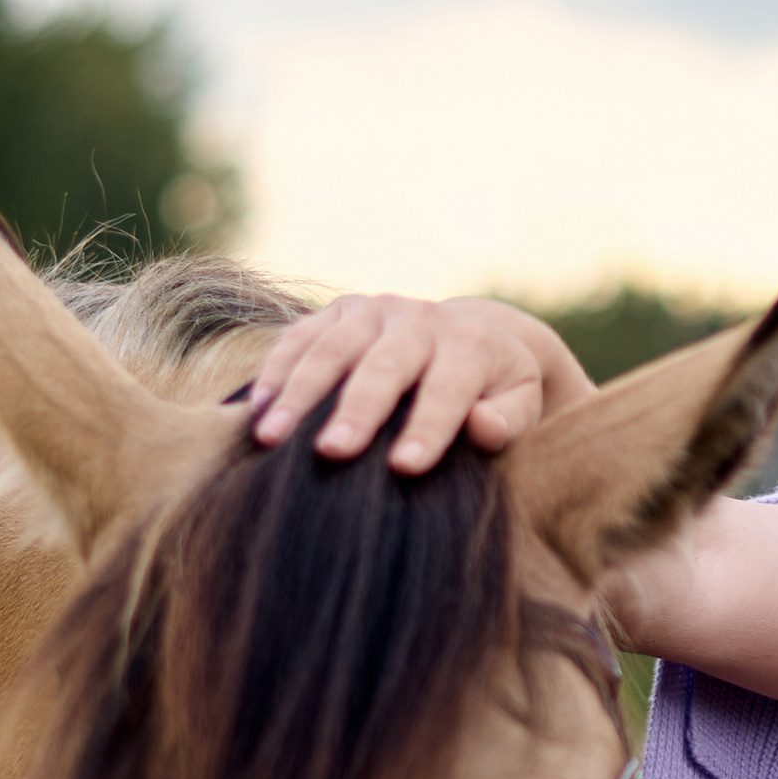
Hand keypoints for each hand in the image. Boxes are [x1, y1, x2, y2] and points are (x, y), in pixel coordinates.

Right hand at [245, 296, 577, 470]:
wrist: (471, 334)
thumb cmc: (494, 390)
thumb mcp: (520, 403)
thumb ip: (508, 420)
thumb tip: (482, 426)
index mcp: (471, 344)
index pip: (449, 388)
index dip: (428, 428)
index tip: (406, 468)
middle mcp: (422, 318)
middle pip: (384, 366)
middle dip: (356, 410)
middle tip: (330, 453)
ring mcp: (376, 310)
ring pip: (332, 348)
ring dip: (299, 393)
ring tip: (271, 438)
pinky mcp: (340, 310)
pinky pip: (300, 337)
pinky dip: (276, 371)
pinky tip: (257, 409)